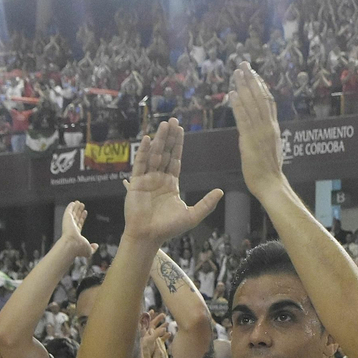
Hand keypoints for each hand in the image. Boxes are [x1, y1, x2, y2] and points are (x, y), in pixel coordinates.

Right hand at [59, 201, 98, 257]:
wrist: (72, 245)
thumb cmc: (79, 249)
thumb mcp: (89, 250)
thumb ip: (93, 248)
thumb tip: (96, 246)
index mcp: (76, 235)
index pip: (79, 224)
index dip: (82, 218)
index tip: (85, 212)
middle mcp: (71, 228)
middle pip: (76, 218)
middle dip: (79, 211)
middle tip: (82, 206)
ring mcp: (68, 223)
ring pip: (73, 213)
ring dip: (76, 207)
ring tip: (79, 202)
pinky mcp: (66, 218)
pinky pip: (68, 211)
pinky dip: (70, 207)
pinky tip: (73, 203)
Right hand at [123, 119, 222, 244]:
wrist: (148, 237)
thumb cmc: (168, 228)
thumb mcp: (192, 215)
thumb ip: (206, 204)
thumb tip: (221, 191)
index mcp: (171, 183)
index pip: (176, 159)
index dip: (178, 145)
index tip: (181, 130)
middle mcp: (159, 178)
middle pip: (165, 153)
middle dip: (170, 137)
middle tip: (173, 120)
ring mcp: (147, 179)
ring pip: (154, 155)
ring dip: (159, 140)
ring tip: (164, 125)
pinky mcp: (136, 183)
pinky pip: (140, 164)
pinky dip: (144, 152)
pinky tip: (149, 139)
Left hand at [140, 310, 169, 357]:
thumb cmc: (145, 351)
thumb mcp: (150, 341)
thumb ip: (156, 334)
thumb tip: (164, 328)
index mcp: (144, 333)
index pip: (146, 323)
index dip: (148, 316)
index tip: (152, 311)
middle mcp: (148, 336)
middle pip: (152, 325)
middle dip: (157, 319)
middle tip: (163, 315)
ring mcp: (153, 340)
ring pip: (158, 331)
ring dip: (162, 326)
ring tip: (167, 323)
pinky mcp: (157, 346)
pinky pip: (162, 339)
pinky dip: (165, 336)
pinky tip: (169, 334)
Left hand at [229, 64, 285, 197]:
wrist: (271, 184)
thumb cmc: (269, 170)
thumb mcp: (271, 148)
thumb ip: (267, 135)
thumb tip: (264, 127)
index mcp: (273, 128)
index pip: (268, 101)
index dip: (261, 86)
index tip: (254, 73)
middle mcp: (268, 126)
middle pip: (260, 97)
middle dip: (251, 79)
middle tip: (243, 64)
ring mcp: (260, 132)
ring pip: (252, 104)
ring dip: (243, 87)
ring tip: (236, 73)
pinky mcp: (249, 140)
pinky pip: (243, 119)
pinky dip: (238, 105)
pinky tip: (232, 93)